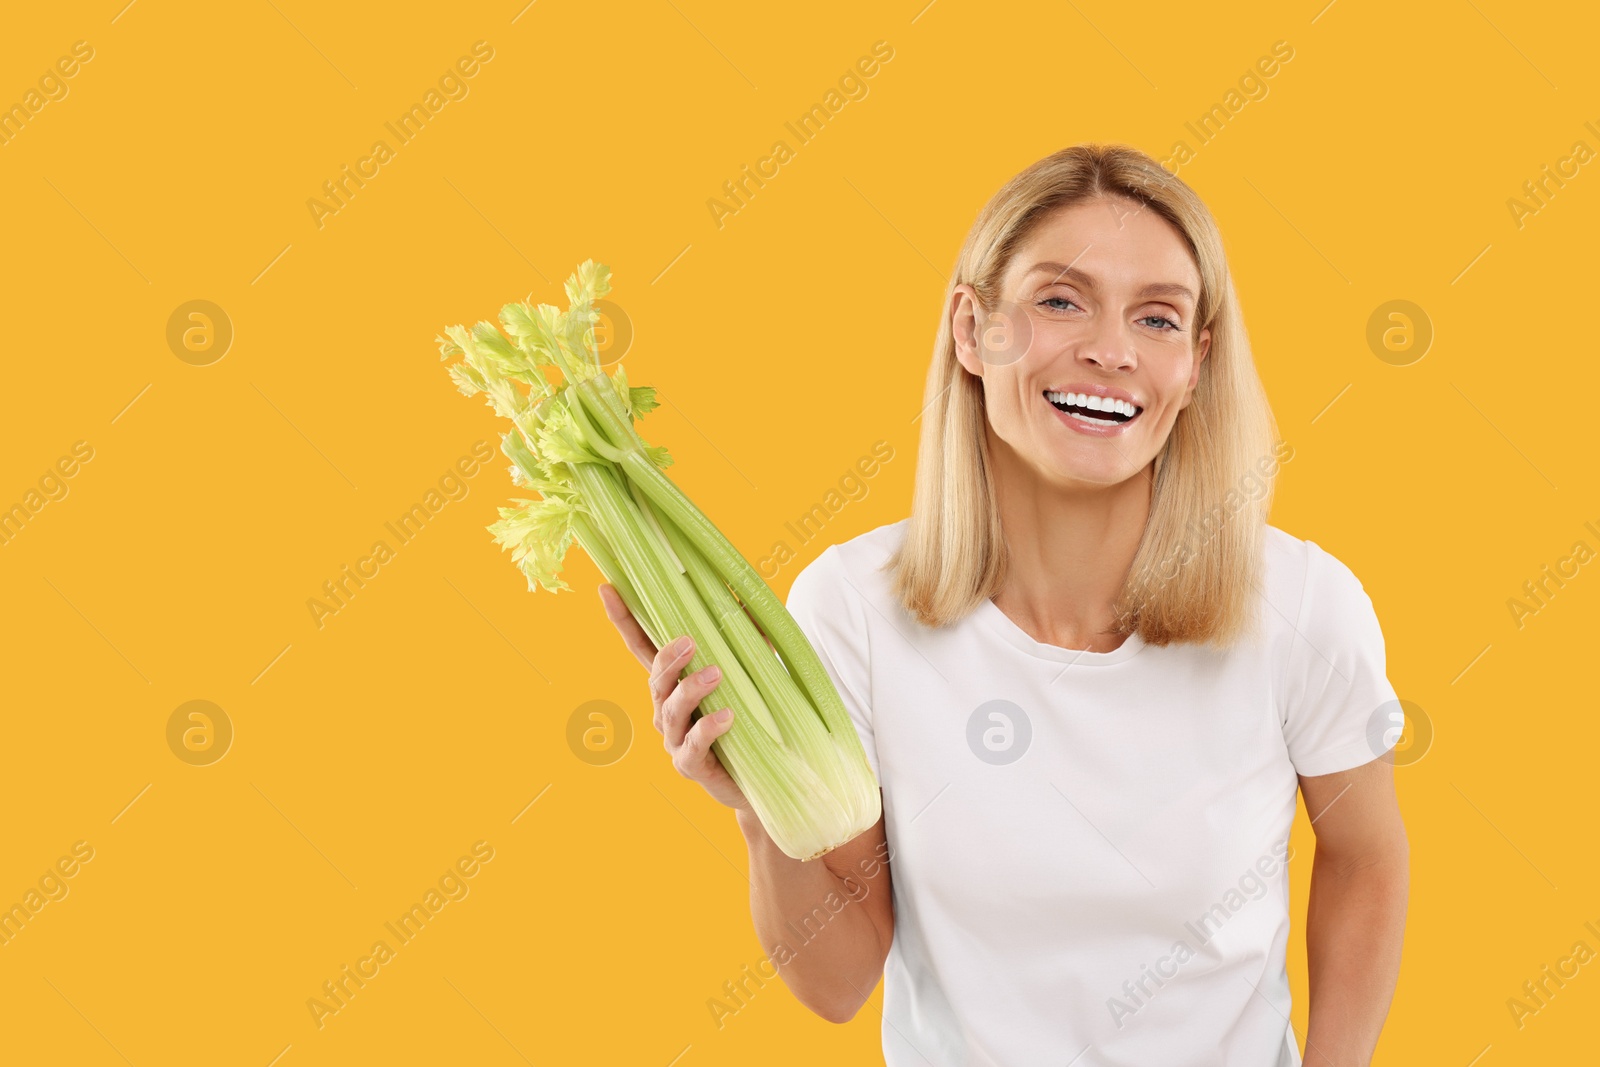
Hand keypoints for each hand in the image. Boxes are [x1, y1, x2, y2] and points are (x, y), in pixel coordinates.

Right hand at [598, 583, 749, 811]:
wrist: (761, 781)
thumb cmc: (749, 723)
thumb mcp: (749, 678)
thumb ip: (747, 645)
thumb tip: (751, 606)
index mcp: (674, 684)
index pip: (642, 648)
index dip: (624, 620)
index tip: (608, 589)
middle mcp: (666, 710)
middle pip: (656, 678)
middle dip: (668, 658)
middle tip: (691, 641)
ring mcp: (675, 740)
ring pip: (671, 710)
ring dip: (690, 689)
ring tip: (716, 674)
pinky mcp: (691, 766)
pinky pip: (693, 746)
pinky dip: (708, 729)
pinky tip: (726, 716)